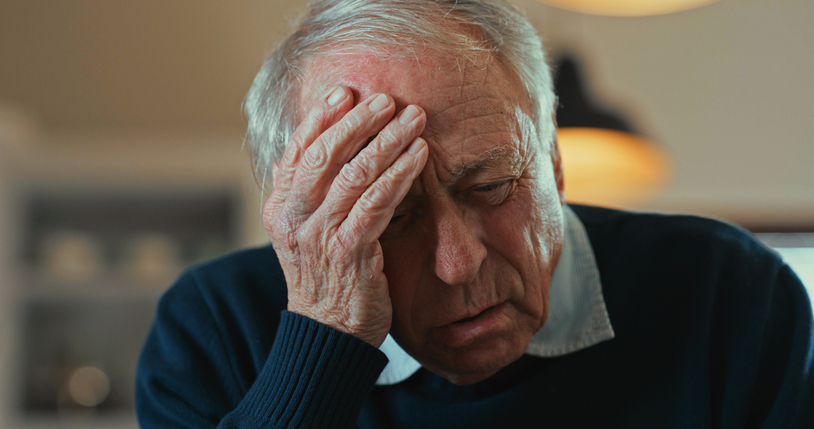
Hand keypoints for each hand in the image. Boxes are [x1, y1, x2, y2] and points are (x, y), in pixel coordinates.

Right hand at [263, 86, 427, 346]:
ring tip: (414, 119)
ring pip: (355, 173)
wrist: (328, 334)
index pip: (297, 150)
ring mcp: (319, 235)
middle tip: (388, 99)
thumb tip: (308, 151)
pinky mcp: (350, 251)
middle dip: (359, 121)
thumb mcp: (304, 233)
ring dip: (388, 141)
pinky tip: (419, 156)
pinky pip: (377, 202)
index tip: (346, 92)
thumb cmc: (324, 278)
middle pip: (325, 155)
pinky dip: (400, 174)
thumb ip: (305, 194)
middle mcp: (293, 218)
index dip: (321, 118)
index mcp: (279, 208)